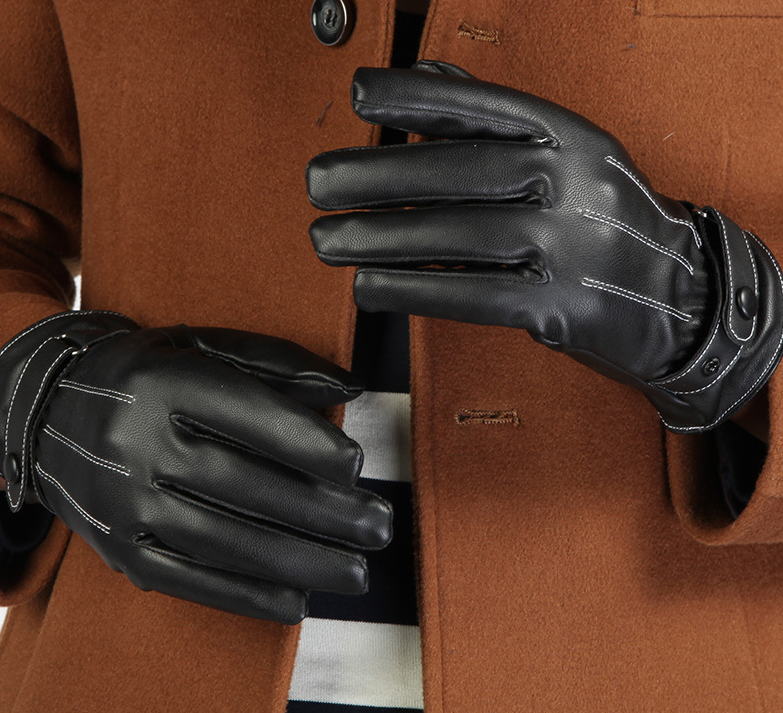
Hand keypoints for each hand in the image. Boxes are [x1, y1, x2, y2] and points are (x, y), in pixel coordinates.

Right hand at [0, 312, 391, 622]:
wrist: (51, 409)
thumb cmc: (148, 372)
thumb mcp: (204, 347)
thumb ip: (280, 363)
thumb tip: (353, 385)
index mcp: (164, 384)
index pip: (248, 416)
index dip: (307, 443)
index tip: (355, 466)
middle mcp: (137, 443)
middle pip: (244, 485)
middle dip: (322, 513)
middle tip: (376, 526)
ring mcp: (124, 503)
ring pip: (224, 541)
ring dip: (300, 561)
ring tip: (355, 571)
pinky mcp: (120, 549)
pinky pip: (191, 578)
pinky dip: (248, 595)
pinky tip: (297, 599)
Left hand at [306, 60, 782, 432]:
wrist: (682, 296)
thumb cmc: (608, 221)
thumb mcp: (573, 156)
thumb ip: (500, 121)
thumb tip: (426, 79)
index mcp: (575, 138)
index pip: (487, 107)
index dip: (419, 98)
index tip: (360, 96)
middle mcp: (575, 184)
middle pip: (464, 172)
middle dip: (379, 176)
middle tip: (319, 182)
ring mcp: (573, 248)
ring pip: (461, 236)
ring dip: (382, 238)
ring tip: (327, 240)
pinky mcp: (562, 307)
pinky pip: (475, 296)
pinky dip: (415, 290)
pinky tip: (371, 286)